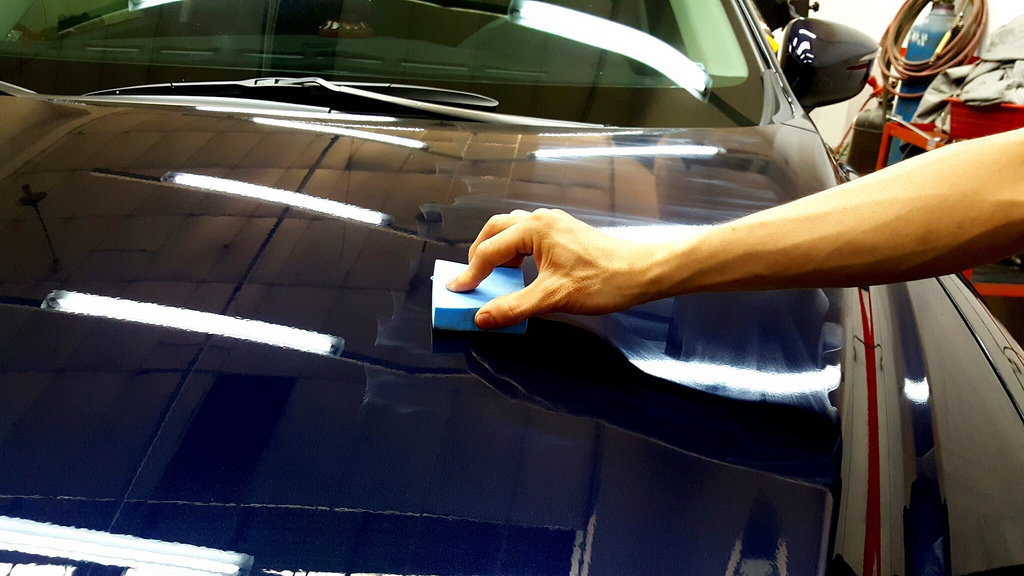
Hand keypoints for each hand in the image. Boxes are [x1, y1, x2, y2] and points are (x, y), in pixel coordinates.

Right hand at [446, 208, 660, 328]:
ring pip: (513, 231)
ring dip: (498, 251)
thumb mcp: (552, 298)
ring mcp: (555, 225)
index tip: (457, 291)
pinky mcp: (565, 234)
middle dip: (479, 254)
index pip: (489, 250)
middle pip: (496, 230)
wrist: (641, 273)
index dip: (471, 274)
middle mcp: (542, 220)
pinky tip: (521, 273)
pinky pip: (530, 237)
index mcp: (534, 229)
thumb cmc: (602, 281)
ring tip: (493, 277)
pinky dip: (516, 252)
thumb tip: (481, 317)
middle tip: (471, 279)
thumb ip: (513, 307)